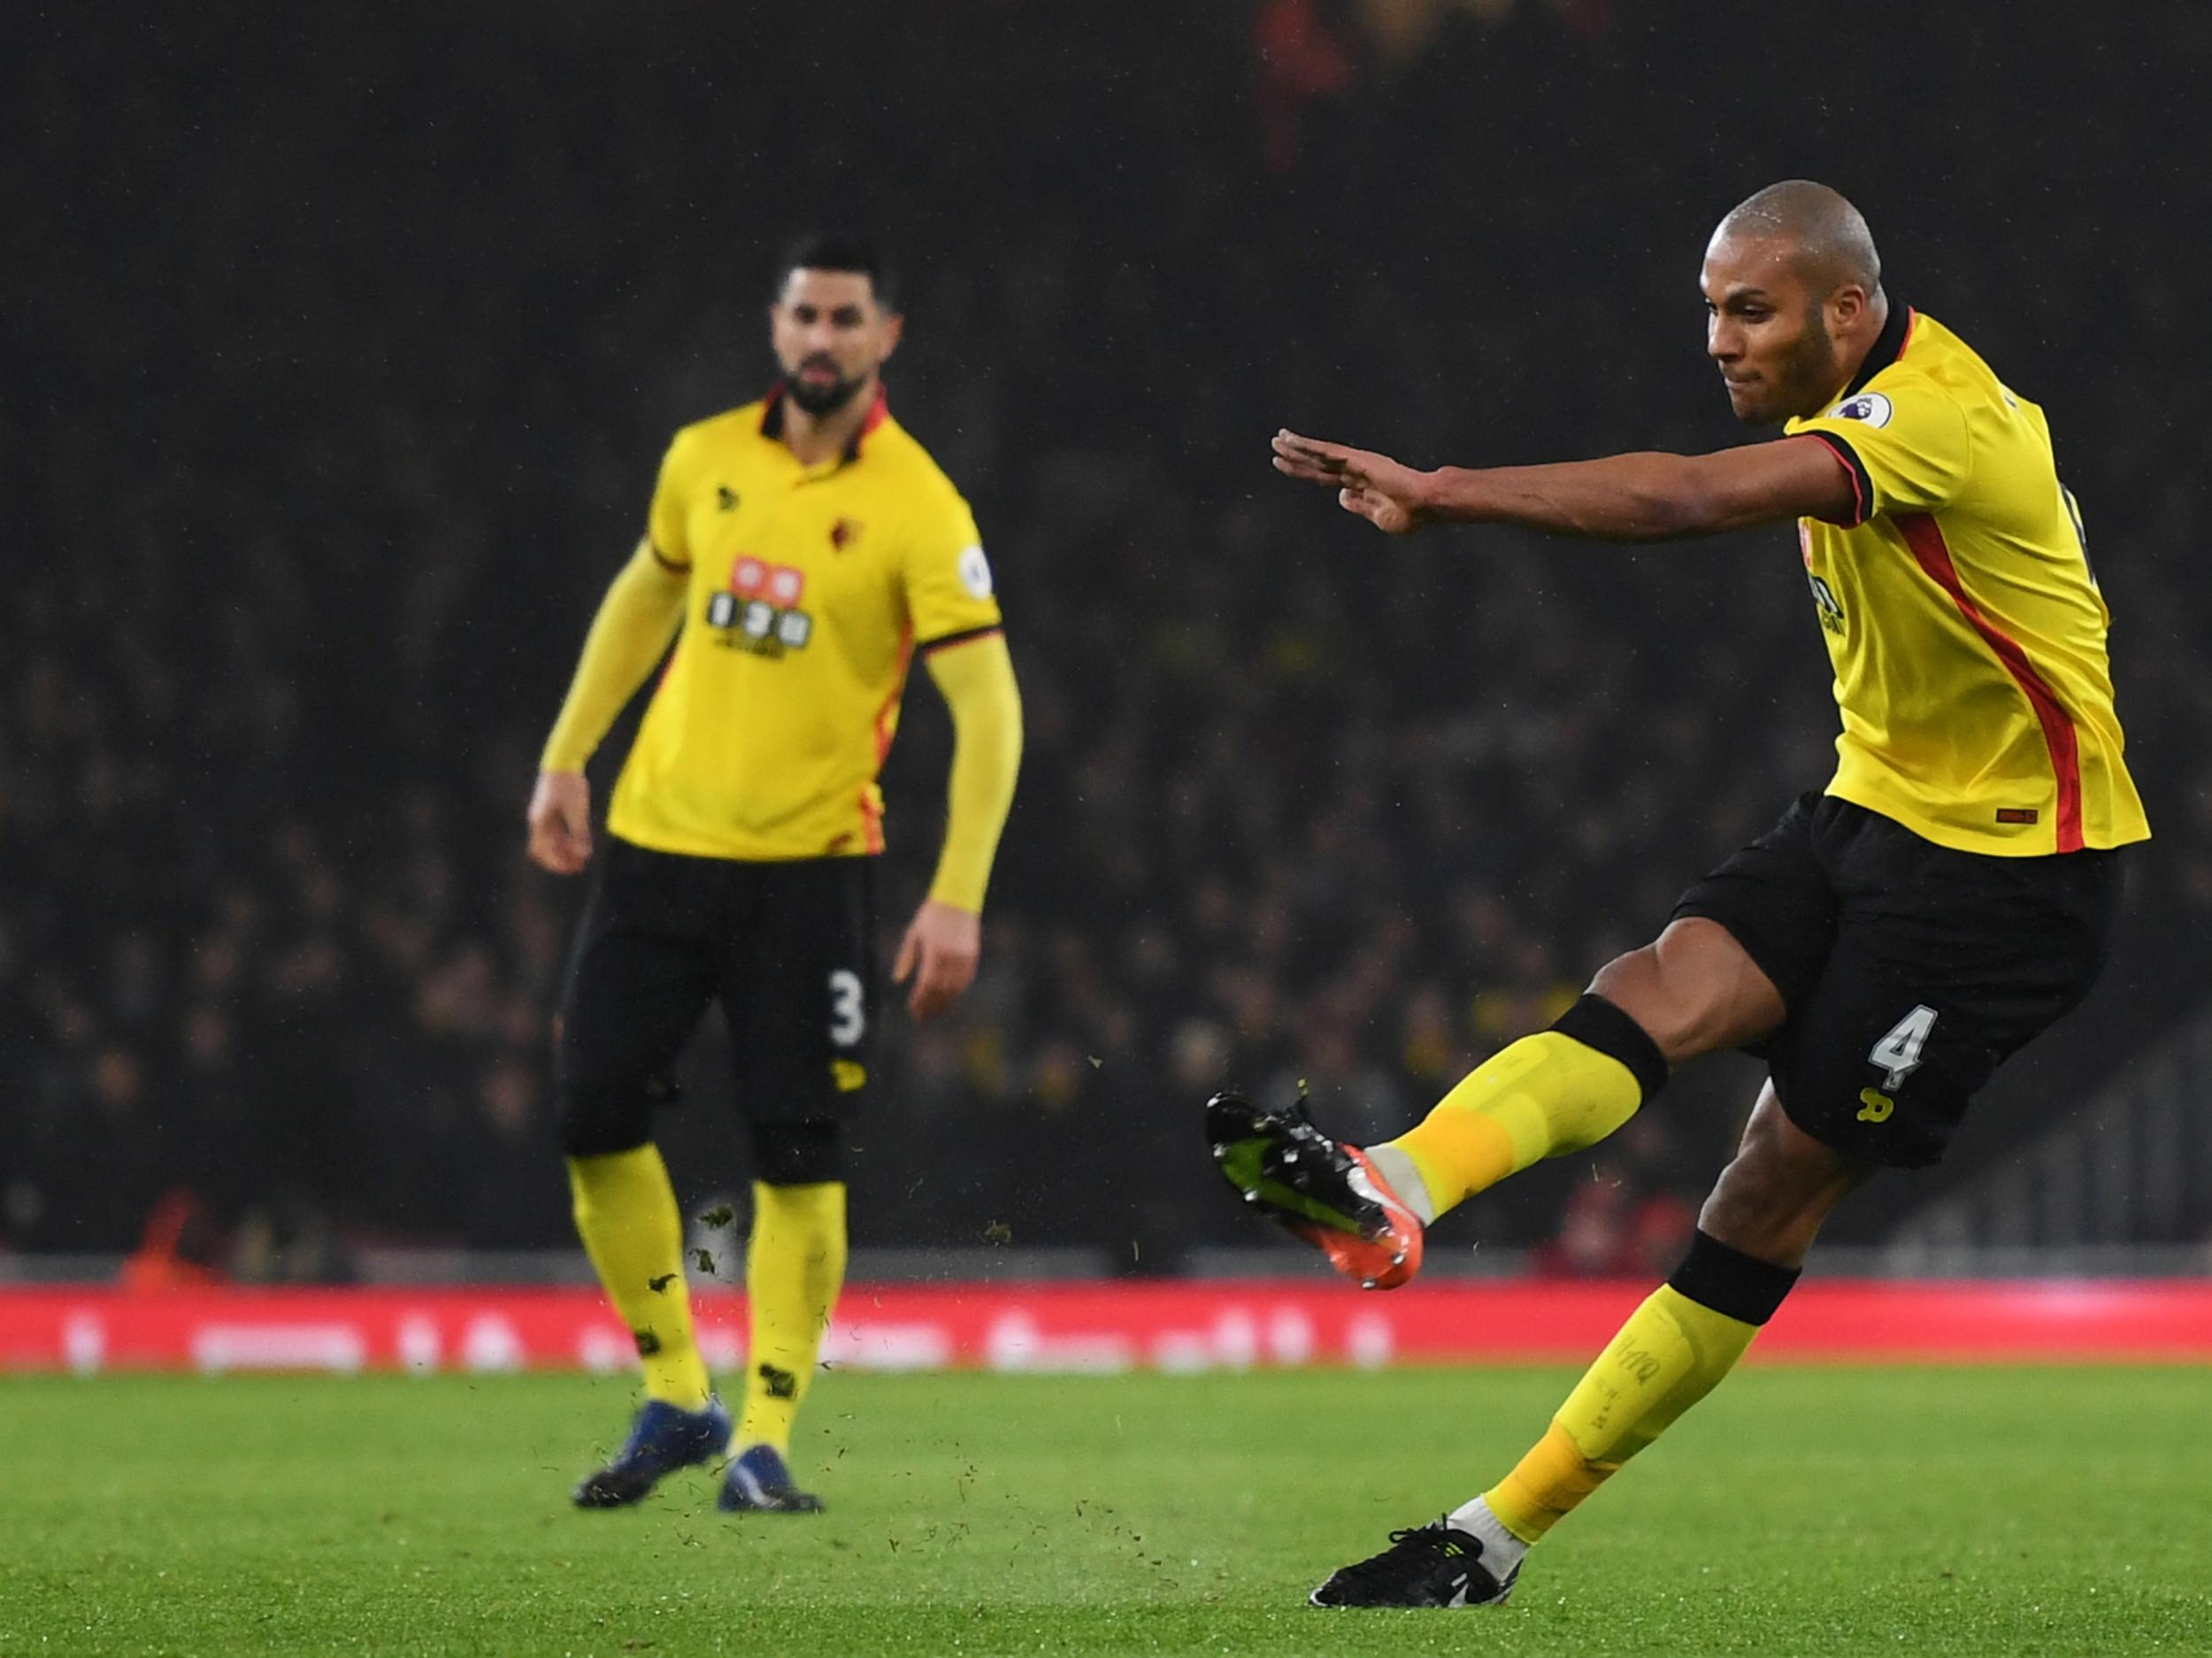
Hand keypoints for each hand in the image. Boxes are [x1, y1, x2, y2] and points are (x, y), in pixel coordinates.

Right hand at [526, 771, 592, 873]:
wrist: (563, 760)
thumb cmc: (569, 785)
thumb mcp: (578, 811)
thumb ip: (579, 834)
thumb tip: (583, 854)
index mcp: (540, 822)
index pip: (544, 851)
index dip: (558, 863)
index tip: (574, 868)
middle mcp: (538, 821)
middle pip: (545, 849)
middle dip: (560, 859)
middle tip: (578, 866)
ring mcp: (542, 815)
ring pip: (550, 841)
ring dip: (564, 850)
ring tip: (581, 857)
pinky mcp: (549, 810)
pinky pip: (554, 831)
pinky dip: (565, 840)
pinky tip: (578, 843)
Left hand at [892, 900, 980, 1020]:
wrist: (958, 898)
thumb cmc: (932, 914)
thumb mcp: (914, 933)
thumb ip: (906, 957)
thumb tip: (898, 980)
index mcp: (935, 951)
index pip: (927, 984)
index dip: (920, 1000)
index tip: (913, 1010)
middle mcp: (951, 956)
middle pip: (941, 990)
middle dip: (931, 1006)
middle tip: (921, 1017)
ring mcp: (964, 957)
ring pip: (955, 988)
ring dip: (944, 1003)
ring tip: (934, 1013)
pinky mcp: (972, 955)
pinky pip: (965, 980)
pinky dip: (956, 992)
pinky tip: (949, 999)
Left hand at [1271, 429, 1428, 534]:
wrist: (1426, 504)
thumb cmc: (1411, 514)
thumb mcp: (1379, 518)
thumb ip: (1358, 506)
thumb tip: (1340, 497)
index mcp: (1358, 485)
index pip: (1323, 477)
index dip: (1304, 472)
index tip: (1287, 466)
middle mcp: (1354, 471)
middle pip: (1317, 464)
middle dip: (1295, 457)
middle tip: (1274, 446)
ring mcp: (1355, 464)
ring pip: (1319, 454)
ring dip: (1297, 447)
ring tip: (1277, 439)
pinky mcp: (1356, 459)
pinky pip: (1327, 451)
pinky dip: (1308, 445)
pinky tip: (1291, 440)